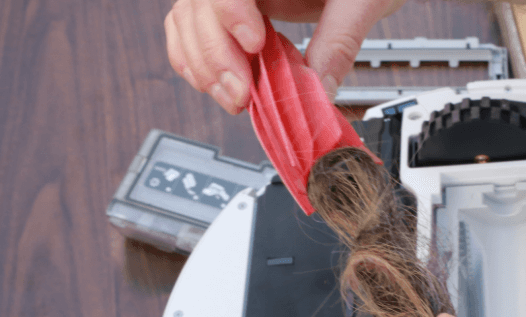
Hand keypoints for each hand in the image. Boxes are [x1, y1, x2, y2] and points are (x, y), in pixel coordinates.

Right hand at [164, 0, 406, 113]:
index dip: (228, 11)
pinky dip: (198, 64)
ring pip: (186, 21)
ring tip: (235, 98)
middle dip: (214, 55)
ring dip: (204, 67)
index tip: (255, 44)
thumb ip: (339, 40)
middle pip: (197, 6)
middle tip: (242, 93)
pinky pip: (190, 32)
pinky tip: (222, 86)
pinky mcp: (231, 9)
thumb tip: (317, 91)